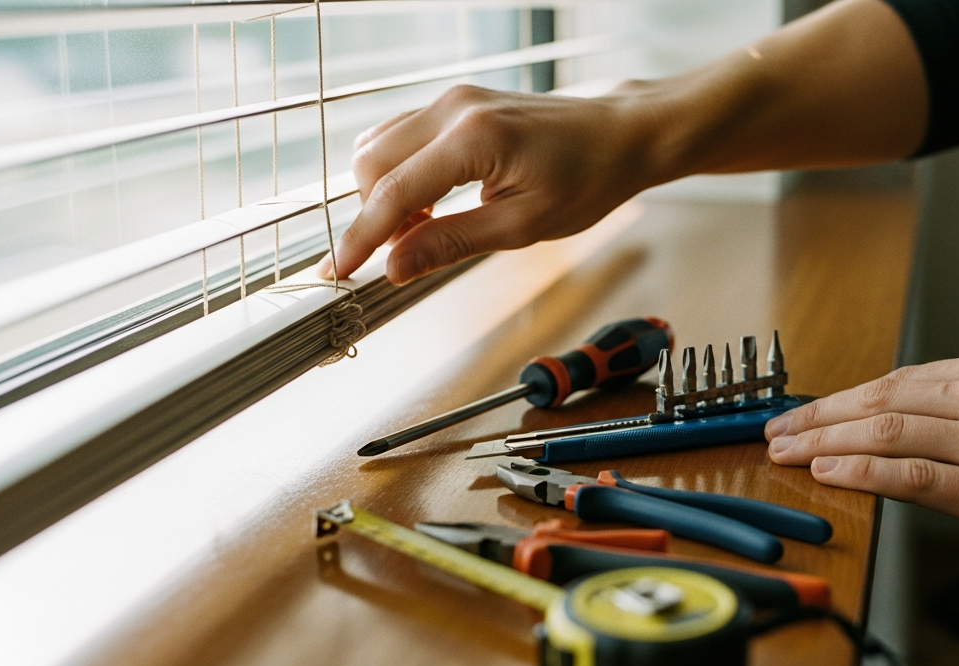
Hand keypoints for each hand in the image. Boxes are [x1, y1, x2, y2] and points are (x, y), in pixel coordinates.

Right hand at [325, 85, 657, 284]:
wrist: (619, 136)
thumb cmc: (587, 179)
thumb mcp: (522, 226)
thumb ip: (452, 243)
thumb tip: (395, 267)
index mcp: (474, 139)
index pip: (392, 193)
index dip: (361, 237)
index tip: (339, 273)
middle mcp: (454, 109)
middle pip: (370, 164)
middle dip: (373, 215)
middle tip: (401, 254)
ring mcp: (453, 100)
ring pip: (379, 146)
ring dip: (385, 194)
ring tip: (423, 228)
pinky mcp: (456, 103)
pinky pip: (402, 136)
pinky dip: (400, 173)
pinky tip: (430, 204)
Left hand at [764, 347, 958, 561]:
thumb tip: (932, 416)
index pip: (899, 378)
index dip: (844, 396)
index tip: (810, 410)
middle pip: (879, 397)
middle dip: (818, 415)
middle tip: (777, 429)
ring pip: (886, 430)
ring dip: (825, 441)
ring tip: (786, 451)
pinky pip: (913, 475)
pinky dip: (863, 470)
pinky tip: (829, 471)